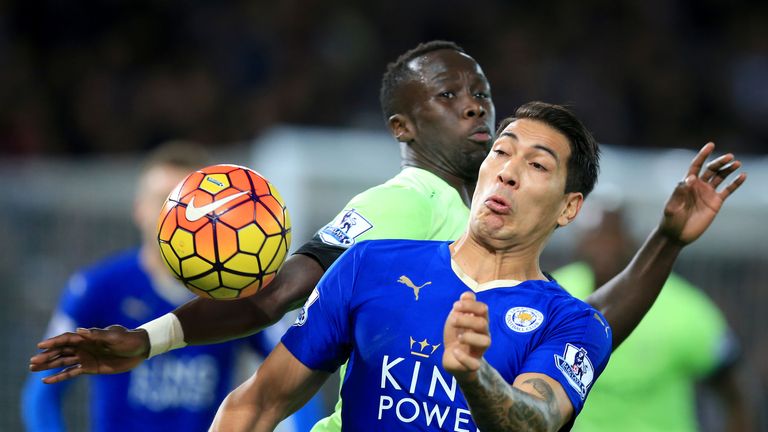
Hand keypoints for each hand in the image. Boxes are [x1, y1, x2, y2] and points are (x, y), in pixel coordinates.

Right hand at [29, 325, 149, 383]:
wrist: (140, 349)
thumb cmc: (128, 339)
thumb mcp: (114, 336)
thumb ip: (97, 335)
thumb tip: (80, 331)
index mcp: (88, 337)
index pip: (67, 339)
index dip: (53, 342)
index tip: (40, 346)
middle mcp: (83, 346)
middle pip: (61, 351)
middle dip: (46, 356)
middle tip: (31, 362)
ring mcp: (85, 357)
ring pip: (62, 361)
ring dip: (48, 365)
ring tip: (33, 369)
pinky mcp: (90, 368)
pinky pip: (71, 373)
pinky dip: (59, 377)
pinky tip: (47, 381)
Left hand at [443, 292, 490, 381]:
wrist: (453, 359)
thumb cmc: (457, 335)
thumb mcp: (456, 318)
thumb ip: (463, 306)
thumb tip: (467, 294)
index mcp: (480, 322)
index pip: (483, 309)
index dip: (470, 305)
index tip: (455, 306)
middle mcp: (483, 335)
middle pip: (483, 324)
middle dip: (466, 319)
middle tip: (453, 321)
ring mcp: (479, 350)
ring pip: (485, 342)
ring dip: (469, 337)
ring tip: (458, 338)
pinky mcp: (473, 365)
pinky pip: (474, 363)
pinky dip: (463, 357)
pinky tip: (455, 351)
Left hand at [659, 142, 745, 244]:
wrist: (677, 235)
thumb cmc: (670, 220)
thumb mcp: (672, 206)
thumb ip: (680, 192)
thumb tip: (691, 178)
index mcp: (686, 183)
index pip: (696, 166)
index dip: (703, 155)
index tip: (711, 145)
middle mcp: (698, 186)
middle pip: (711, 169)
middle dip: (719, 162)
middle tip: (729, 157)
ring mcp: (708, 193)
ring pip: (720, 177)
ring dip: (728, 169)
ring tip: (737, 163)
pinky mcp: (716, 202)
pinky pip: (728, 190)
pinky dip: (735, 183)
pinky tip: (743, 176)